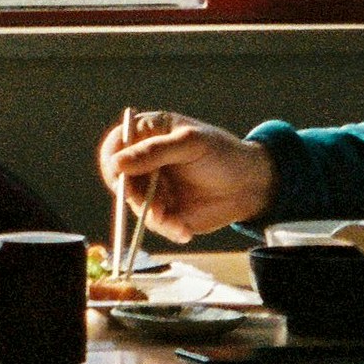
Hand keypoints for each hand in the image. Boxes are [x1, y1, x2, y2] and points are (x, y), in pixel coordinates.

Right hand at [97, 109, 274, 240]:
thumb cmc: (223, 154)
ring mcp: (153, 187)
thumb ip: (155, 152)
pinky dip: (167, 229)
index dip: (113, 161)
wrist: (251, 186)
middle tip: (155, 208)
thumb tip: (116, 163)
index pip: (116, 145)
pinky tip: (184, 229)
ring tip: (177, 221)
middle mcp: (145, 161)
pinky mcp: (164, 210)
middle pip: (120, 179)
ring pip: (135, 205)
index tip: (120, 178)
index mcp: (149, 135)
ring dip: (154, 216)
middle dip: (135, 197)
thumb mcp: (191, 144)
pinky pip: (154, 223)